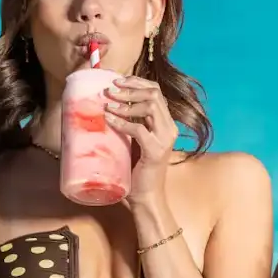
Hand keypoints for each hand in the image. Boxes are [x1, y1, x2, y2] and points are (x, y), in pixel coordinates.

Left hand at [103, 76, 177, 204]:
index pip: (156, 91)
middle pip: (154, 94)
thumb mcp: (134, 140)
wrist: (146, 197)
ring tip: (108, 103)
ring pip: (150, 106)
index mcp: (166, 123)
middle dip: (130, 88)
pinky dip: (122, 121)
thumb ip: (130, 124)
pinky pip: (139, 128)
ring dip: (126, 102)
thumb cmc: (137, 170)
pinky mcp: (155, 150)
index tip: (117, 80)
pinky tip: (109, 119)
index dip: (137, 82)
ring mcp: (165, 139)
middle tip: (110, 89)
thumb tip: (108, 104)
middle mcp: (169, 128)